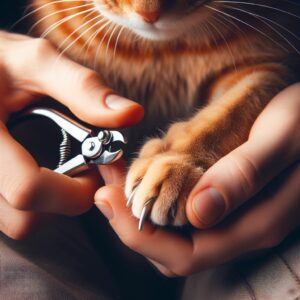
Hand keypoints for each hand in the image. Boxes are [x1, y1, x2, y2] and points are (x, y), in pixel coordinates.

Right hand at [0, 31, 143, 239]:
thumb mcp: (36, 63)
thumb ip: (82, 88)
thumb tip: (131, 114)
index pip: (29, 190)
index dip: (74, 189)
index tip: (95, 168)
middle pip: (25, 220)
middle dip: (65, 200)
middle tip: (80, 169)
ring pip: (17, 222)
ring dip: (50, 204)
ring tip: (60, 170)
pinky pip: (7, 214)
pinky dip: (33, 203)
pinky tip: (40, 173)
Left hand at [95, 83, 299, 276]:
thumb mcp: (281, 138)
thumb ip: (246, 175)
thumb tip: (199, 211)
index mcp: (253, 224)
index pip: (184, 254)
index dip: (140, 234)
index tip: (109, 199)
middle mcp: (238, 228)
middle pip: (171, 247)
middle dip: (131, 220)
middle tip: (108, 183)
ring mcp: (230, 216)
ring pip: (173, 230)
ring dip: (141, 207)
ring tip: (120, 175)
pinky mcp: (224, 200)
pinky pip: (182, 210)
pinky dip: (157, 196)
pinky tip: (148, 170)